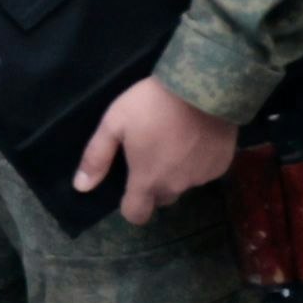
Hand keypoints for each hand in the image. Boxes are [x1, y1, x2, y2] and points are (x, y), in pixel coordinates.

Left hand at [73, 77, 238, 225]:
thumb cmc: (151, 105)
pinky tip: (196, 137)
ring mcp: (202, 177)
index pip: (136, 214)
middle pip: (161, 198)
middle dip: (154, 184)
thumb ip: (97, 157)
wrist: (203, 87)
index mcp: (147, 180)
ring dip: (178, 172)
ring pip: (184, 183)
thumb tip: (81, 187)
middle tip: (152, 154)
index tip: (129, 190)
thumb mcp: (114, 123)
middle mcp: (176, 186)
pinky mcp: (222, 165)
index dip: (131, 207)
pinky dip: (199, 161)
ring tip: (175, 140)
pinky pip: (205, 171)